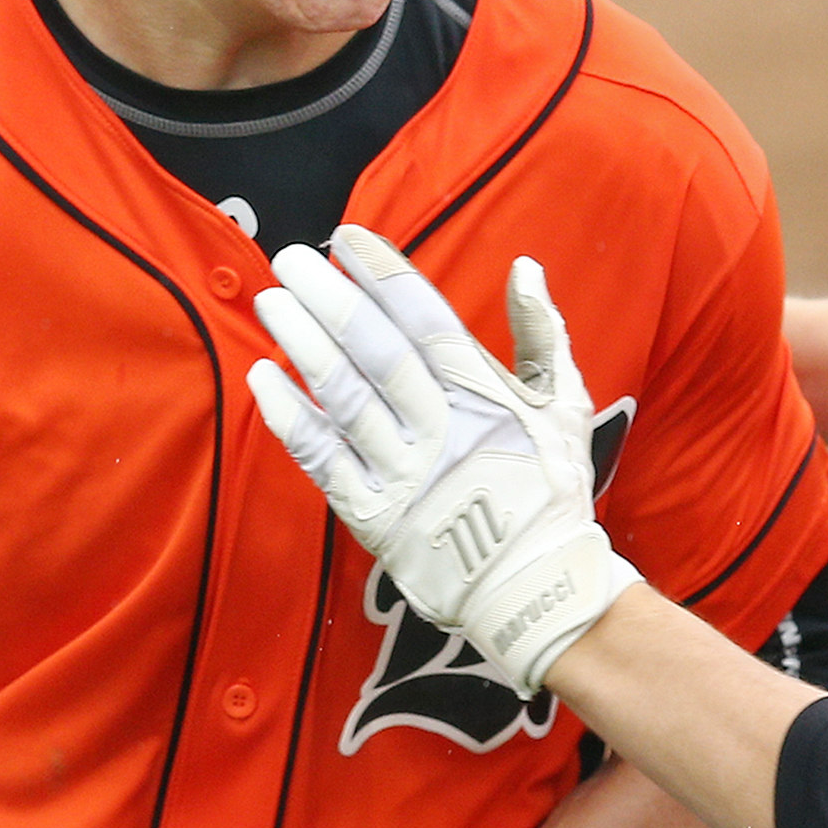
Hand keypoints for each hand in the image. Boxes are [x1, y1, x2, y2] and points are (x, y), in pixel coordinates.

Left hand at [247, 224, 638, 694]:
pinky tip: (264, 380)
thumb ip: (544, 333)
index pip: (426, 321)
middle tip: (291, 258)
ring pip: (344, 398)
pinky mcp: (373, 517)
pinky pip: (322, 461)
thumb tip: (524, 267)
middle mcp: (440, 430)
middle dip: (330, 299)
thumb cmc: (550, 489)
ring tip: (272, 303)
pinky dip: (291, 419)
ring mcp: (402, 475)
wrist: (535, 588)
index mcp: (485, 397)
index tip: (347, 239)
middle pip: (376, 352)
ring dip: (303, 345)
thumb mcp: (564, 404)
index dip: (384, 275)